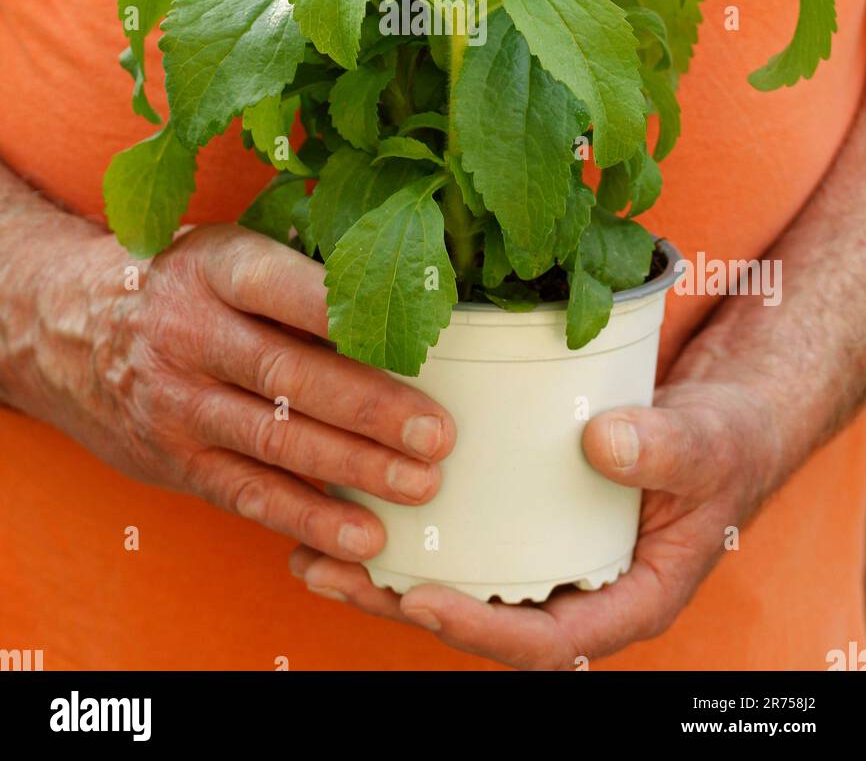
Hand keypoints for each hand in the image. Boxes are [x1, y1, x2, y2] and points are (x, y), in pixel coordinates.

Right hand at [8, 221, 455, 561]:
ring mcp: (180, 403)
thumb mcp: (225, 250)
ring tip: (420, 483)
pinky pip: (250, 495)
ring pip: (275, 440)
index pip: (282, 287)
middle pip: (288, 374)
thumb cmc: (184, 282)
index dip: (343, 311)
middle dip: (369, 408)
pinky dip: (309, 519)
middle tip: (436, 432)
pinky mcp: (178, 460)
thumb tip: (403, 295)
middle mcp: (190, 334)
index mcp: (214, 267)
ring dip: (353, 468)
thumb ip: (296, 271)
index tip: (409, 335)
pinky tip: (362, 536)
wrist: (71, 329)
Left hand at [289, 359, 780, 667]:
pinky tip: (350, 497)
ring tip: (309, 550)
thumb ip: (665, 450)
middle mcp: (576, 591)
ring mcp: (546, 557)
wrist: (721, 419)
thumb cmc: (725, 443)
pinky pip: (464, 535)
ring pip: (460, 581)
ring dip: (384, 574)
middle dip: (401, 604)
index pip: (546, 644)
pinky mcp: (525, 518)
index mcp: (627, 602)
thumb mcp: (708, 445)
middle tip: (328, 572)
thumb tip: (602, 443)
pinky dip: (409, 526)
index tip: (417, 600)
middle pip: (480, 618)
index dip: (478, 631)